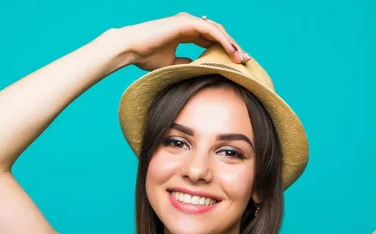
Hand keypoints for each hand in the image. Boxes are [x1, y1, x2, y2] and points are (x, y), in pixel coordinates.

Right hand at [116, 13, 249, 70]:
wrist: (131, 48)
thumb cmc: (145, 56)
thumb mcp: (171, 64)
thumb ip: (186, 63)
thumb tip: (198, 69)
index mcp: (185, 32)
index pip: (211, 40)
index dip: (224, 50)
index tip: (236, 64)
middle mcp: (189, 24)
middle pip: (217, 34)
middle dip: (232, 47)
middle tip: (244, 61)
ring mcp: (188, 21)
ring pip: (217, 31)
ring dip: (231, 44)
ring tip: (241, 58)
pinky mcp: (186, 22)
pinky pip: (210, 30)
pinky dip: (222, 40)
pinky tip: (231, 50)